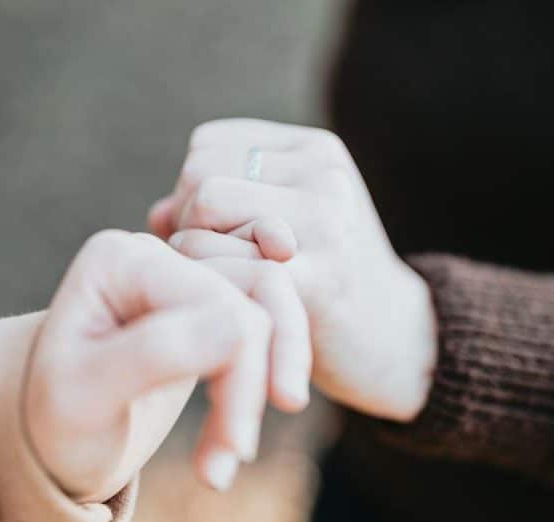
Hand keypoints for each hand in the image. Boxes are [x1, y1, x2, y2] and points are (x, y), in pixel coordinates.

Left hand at [0, 230, 309, 500]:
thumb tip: (243, 326)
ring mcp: (184, 276)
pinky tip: (234, 439)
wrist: (49, 444)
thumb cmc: (57, 422)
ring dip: (271, 378)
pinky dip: (263, 380)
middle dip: (256, 382)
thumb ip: (155, 354)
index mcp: (122, 260)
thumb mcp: (87, 397)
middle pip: (254, 294)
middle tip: (238, 455)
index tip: (234, 445)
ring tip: (237, 454)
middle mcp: (157, 254)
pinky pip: (265, 325)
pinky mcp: (206, 306)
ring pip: (270, 303)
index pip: (217, 300)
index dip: (241, 372)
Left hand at [149, 119, 435, 421]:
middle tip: (211, 268)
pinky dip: (210, 287)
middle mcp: (322, 173)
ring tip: (222, 284)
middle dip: (187, 225)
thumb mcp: (281, 227)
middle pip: (200, 174)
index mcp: (313, 150)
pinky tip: (230, 309)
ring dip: (194, 254)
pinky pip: (222, 262)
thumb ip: (221, 210)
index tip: (213, 238)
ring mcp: (325, 220)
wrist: (395, 343)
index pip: (207, 146)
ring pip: (205, 206)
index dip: (190, 195)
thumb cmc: (323, 286)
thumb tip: (158, 215)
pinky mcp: (318, 276)